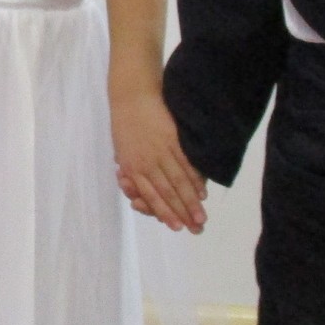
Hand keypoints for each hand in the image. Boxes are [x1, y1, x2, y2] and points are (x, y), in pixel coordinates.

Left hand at [111, 92, 207, 233]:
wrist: (131, 96)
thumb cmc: (124, 124)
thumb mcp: (121, 151)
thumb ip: (132, 171)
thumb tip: (139, 191)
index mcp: (132, 168)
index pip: (151, 196)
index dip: (165, 213)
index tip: (177, 227)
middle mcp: (147, 163)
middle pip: (168, 193)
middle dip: (183, 213)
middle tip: (197, 228)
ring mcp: (161, 151)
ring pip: (179, 181)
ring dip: (192, 200)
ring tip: (202, 214)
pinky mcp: (173, 139)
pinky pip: (186, 163)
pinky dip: (195, 178)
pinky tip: (202, 190)